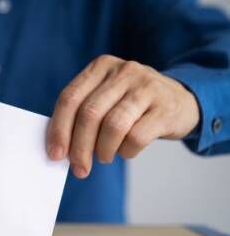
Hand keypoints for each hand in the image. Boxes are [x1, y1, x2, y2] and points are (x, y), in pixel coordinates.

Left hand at [47, 55, 199, 177]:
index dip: (59, 129)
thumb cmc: (132, 105)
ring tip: (104, 157)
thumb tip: (60, 149)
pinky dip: (126, 152)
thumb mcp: (106, 98)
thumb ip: (82, 114)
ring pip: (113, 126)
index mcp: (100, 67)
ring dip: (103, 151)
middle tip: (79, 168)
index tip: (55, 154)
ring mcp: (146, 87)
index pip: (70, 98)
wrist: (179, 100)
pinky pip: (137, 137)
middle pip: (89, 114)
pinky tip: (126, 150)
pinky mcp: (165, 108)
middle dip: (79, 148)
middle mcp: (123, 71)